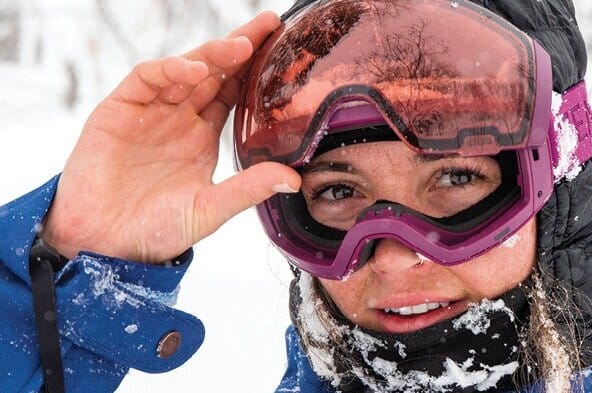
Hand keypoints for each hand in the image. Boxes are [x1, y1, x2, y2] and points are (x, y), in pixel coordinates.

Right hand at [41, 11, 299, 263]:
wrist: (102, 244)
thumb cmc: (154, 229)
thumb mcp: (208, 209)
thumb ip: (247, 190)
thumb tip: (294, 180)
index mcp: (203, 137)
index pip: (234, 93)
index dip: (255, 71)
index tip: (282, 50)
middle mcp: (179, 119)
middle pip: (215, 72)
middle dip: (240, 46)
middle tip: (269, 24)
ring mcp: (151, 111)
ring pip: (185, 70)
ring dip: (212, 55)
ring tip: (241, 46)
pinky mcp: (119, 109)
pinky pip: (147, 79)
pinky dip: (169, 70)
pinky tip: (194, 70)